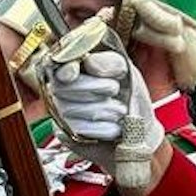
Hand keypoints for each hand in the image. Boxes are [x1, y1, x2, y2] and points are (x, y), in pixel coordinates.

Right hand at [42, 47, 161, 185]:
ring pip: (72, 109)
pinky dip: (104, 128)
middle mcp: (61, 91)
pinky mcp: (65, 134)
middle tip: (114, 90)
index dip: (63, 68)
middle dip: (95, 88)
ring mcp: (61, 113)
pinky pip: (80, 129)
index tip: (73, 72)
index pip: (57, 65)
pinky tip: (112, 127)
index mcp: (74, 70)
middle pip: (62, 87)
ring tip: (118, 111)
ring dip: (104, 110)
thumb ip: (110, 61)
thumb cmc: (130, 97)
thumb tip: (89, 62)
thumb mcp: (127, 71)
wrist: (138, 130)